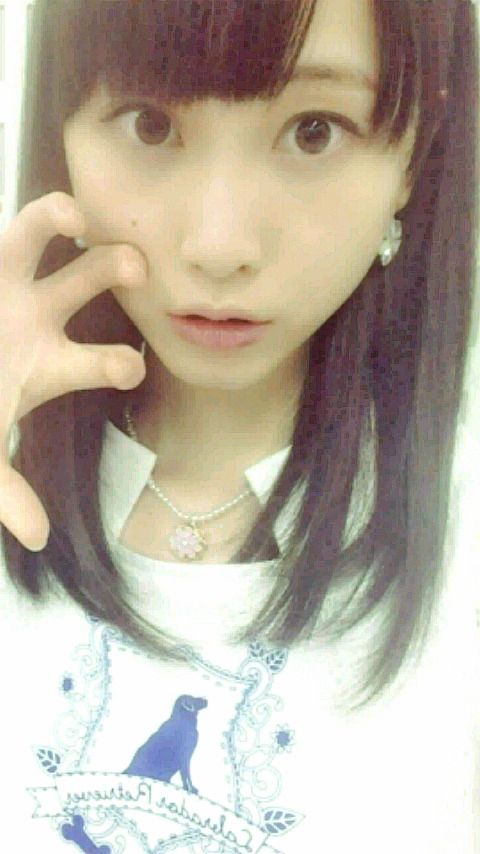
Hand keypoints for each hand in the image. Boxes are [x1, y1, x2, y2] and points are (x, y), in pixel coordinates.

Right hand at [0, 192, 147, 550]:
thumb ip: (4, 491)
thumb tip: (37, 539)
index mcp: (51, 362)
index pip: (105, 359)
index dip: (118, 361)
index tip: (128, 366)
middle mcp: (36, 315)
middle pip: (89, 283)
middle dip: (113, 269)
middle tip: (135, 267)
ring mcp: (3, 281)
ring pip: (37, 236)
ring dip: (55, 217)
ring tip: (70, 211)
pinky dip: (18, 221)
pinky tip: (37, 212)